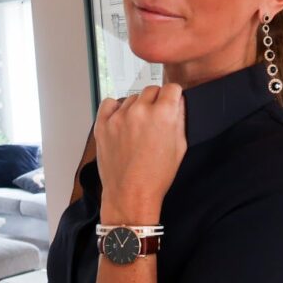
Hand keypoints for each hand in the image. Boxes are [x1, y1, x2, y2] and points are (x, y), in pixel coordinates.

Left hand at [95, 83, 186, 222]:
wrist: (130, 194)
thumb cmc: (156, 176)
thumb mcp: (180, 147)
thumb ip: (180, 119)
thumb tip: (178, 102)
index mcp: (163, 114)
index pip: (171, 88)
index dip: (173, 96)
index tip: (171, 103)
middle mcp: (140, 111)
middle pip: (151, 90)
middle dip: (156, 102)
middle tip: (154, 121)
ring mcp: (119, 116)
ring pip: (131, 98)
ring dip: (136, 108)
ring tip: (137, 129)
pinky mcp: (102, 124)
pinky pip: (109, 103)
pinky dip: (116, 109)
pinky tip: (121, 122)